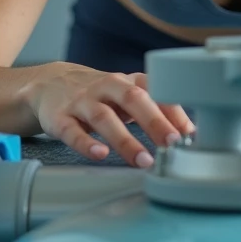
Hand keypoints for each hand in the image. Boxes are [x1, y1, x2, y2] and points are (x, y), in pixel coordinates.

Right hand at [20, 67, 194, 167]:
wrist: (50, 84)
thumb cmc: (100, 94)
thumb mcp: (128, 96)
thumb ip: (157, 110)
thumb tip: (190, 133)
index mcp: (128, 82)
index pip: (156, 90)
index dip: (175, 111)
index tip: (190, 134)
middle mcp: (107, 87)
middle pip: (133, 99)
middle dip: (155, 121)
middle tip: (172, 144)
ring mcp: (82, 101)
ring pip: (105, 117)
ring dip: (126, 139)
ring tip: (143, 159)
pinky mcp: (60, 117)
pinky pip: (73, 131)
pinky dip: (86, 143)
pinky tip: (100, 154)